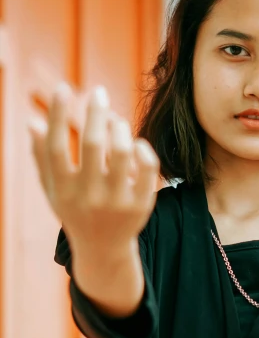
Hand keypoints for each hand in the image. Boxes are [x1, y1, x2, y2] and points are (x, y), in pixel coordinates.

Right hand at [28, 83, 159, 249]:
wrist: (103, 250)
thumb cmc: (75, 211)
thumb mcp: (54, 190)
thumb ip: (42, 157)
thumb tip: (32, 121)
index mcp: (64, 190)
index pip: (56, 147)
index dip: (57, 114)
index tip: (63, 87)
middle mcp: (90, 196)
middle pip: (93, 144)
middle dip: (95, 112)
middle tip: (98, 92)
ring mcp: (117, 202)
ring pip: (122, 152)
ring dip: (119, 128)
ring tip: (116, 121)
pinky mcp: (141, 205)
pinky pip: (147, 169)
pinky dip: (143, 149)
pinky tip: (136, 142)